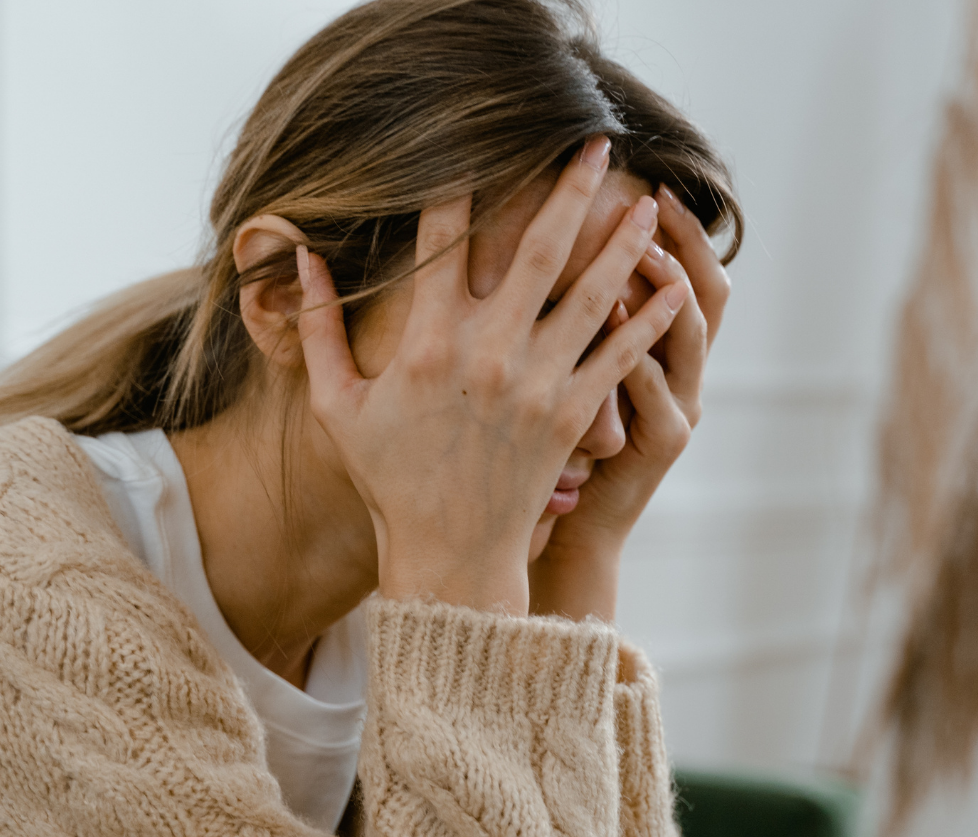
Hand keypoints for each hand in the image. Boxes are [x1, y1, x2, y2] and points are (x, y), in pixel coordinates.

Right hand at [296, 141, 690, 615]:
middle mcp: (489, 350)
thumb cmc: (390, 480)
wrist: (449, 552)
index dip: (461, 182)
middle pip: (539, 247)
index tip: (478, 142)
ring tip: (651, 202)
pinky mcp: (573, 415)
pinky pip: (620, 356)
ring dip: (623, 241)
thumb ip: (317, 330)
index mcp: (428, 341)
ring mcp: (538, 382)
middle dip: (570, 187)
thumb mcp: (337, 407)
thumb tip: (303, 259)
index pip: (445, 237)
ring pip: (592, 293)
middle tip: (596, 143)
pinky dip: (650, 320)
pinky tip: (674, 288)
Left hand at [529, 183, 731, 621]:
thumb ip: (573, 322)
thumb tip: (537, 248)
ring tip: (639, 247)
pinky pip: (657, 389)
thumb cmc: (560, 448)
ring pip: (691, 334)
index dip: (678, 230)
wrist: (570, 525)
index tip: (646, 182)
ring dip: (667, 287)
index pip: (684, 274)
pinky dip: (640, 351)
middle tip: (651, 197)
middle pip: (706, 291)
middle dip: (683, 241)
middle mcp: (682, 373)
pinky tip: (614, 318)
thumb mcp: (574, 378)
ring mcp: (679, 407)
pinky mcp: (663, 442)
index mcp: (662, 352)